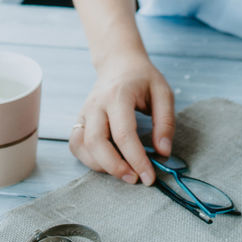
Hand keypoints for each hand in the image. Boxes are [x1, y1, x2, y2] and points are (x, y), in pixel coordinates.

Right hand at [69, 50, 174, 185]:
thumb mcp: (163, 93)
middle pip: (97, 142)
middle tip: (135, 179)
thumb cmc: (143, 78)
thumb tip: (162, 152)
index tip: (150, 177)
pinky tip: (107, 162)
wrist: (119, 62)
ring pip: (82, 146)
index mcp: (118, 95)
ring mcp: (84, 112)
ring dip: (100, 166)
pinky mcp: (79, 119)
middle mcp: (96, 104)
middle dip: (115, 167)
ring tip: (123, 172)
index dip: (137, 159)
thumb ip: (165, 122)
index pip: (124, 134)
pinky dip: (88, 159)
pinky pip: (76, 144)